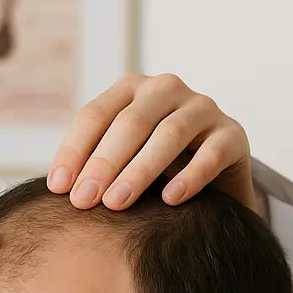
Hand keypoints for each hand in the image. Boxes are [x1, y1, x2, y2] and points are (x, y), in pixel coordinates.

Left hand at [47, 73, 260, 215]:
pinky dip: (191, 176)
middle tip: (84, 201)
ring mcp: (203, 107)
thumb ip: (92, 164)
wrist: (214, 178)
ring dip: (139, 171)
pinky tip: (171, 199)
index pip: (95, 115)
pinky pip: (213, 152)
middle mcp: (166, 89)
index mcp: (131, 89)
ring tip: (117, 203)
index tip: (58, 187)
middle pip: (130, 123)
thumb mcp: (120, 158)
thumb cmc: (154, 167)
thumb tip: (60, 188)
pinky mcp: (234, 133)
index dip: (74, 151)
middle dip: (103, 164)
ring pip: (169, 134)